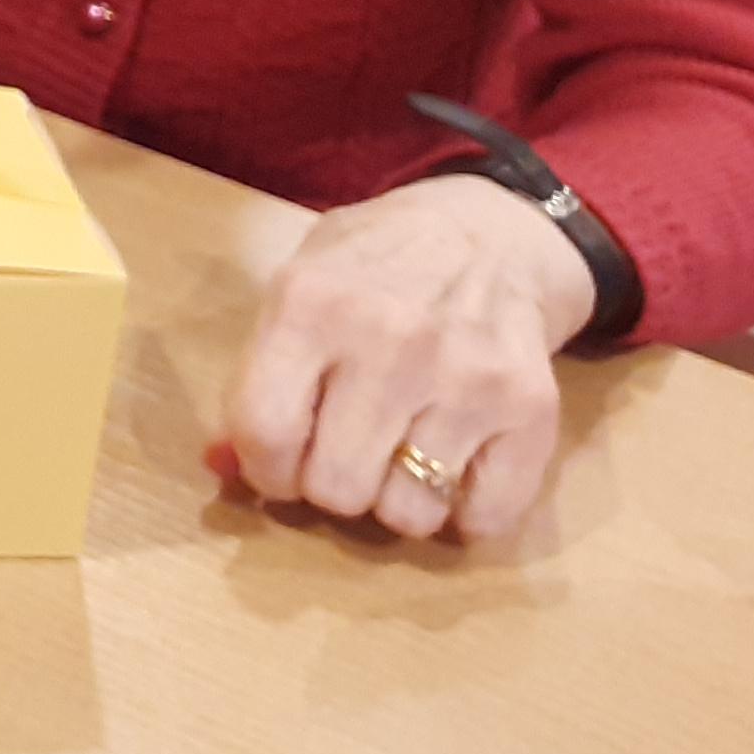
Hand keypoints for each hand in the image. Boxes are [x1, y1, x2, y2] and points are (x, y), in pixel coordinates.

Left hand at [216, 175, 592, 546]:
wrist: (491, 235)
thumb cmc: (374, 266)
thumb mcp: (297, 287)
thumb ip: (255, 373)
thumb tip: (221, 466)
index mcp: (311, 304)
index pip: (264, 430)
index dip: (262, 469)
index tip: (278, 463)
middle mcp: (391, 341)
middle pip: (337, 487)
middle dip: (329, 486)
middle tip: (341, 455)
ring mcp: (467, 378)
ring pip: (409, 513)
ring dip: (396, 501)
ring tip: (396, 457)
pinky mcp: (532, 410)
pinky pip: (486, 518)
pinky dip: (465, 513)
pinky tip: (453, 468)